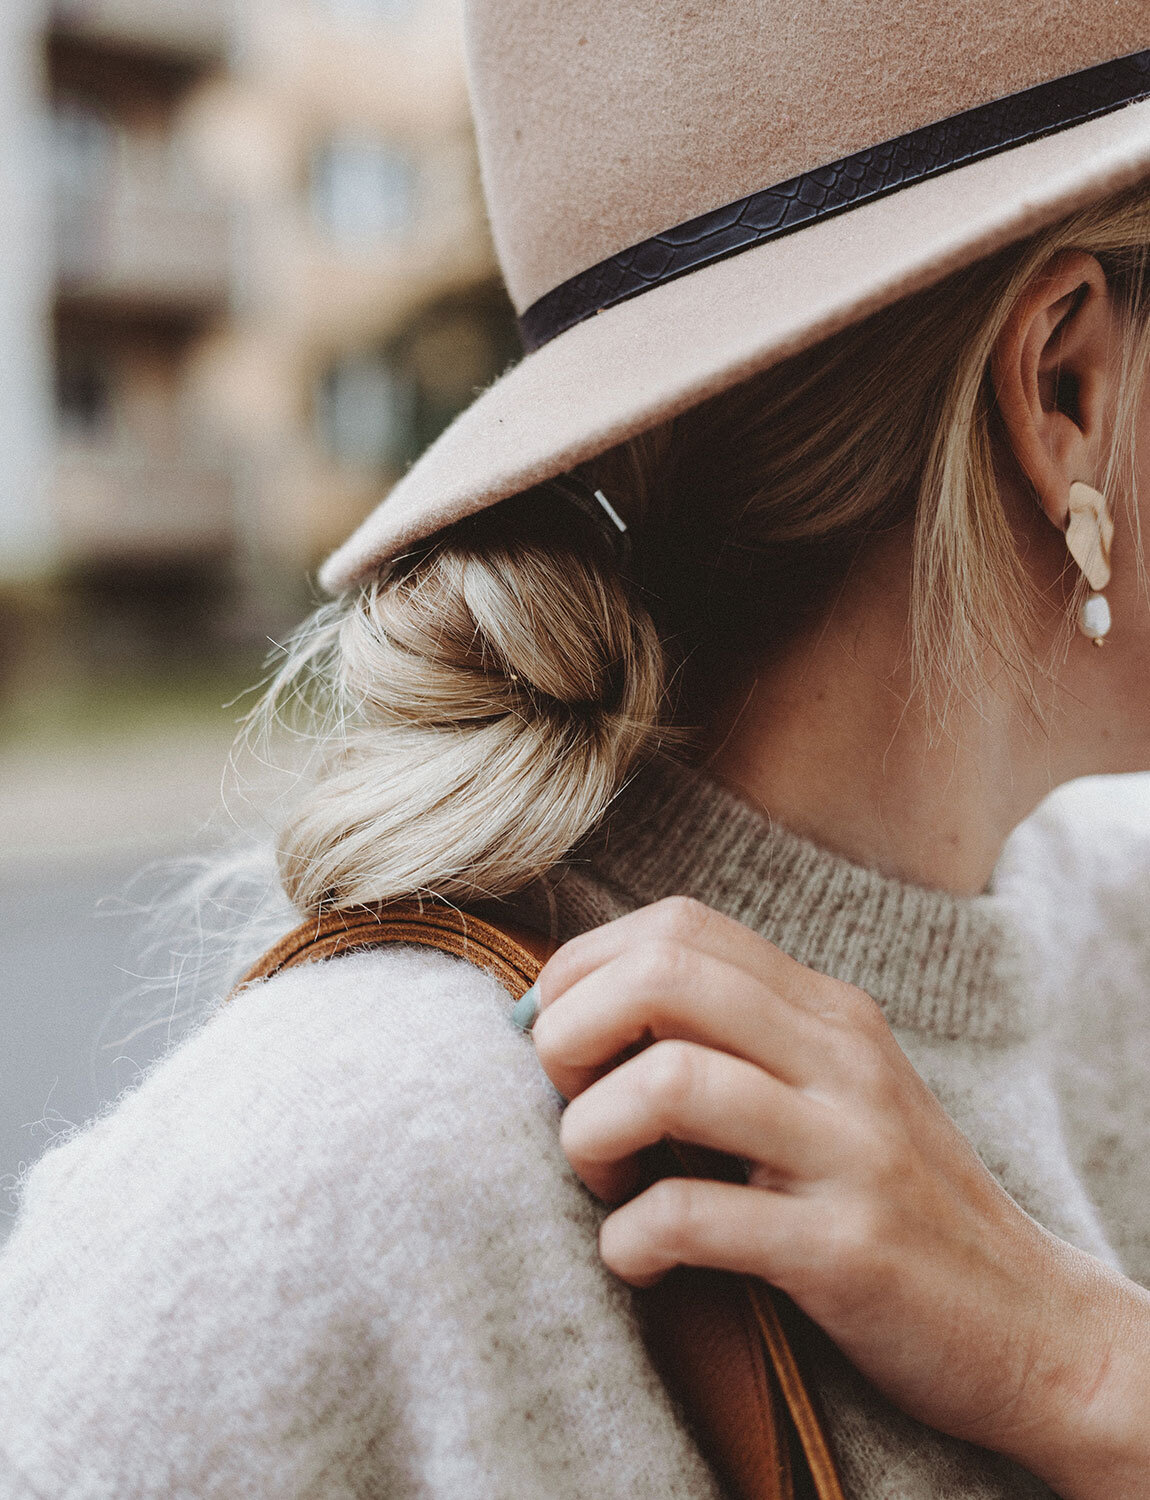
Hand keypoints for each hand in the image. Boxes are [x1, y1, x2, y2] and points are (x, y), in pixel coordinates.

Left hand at [530, 896, 1149, 1499]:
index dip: (583, 969)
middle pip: (662, 974)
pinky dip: (629, 1239)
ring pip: (668, 1081)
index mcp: (826, 1010)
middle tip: (569, 1103)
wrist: (1031, 1322)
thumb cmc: (891, 1202)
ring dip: (591, 1135)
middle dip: (571, 1032)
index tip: (557, 1039)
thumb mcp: (828, 1092)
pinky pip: (692, 1216)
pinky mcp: (845, 1248)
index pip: (676, 925)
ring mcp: (847, 1147)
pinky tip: (638, 1259)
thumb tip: (570, 1018)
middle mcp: (839, 1057)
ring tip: (608, 1185)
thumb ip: (732, 1043)